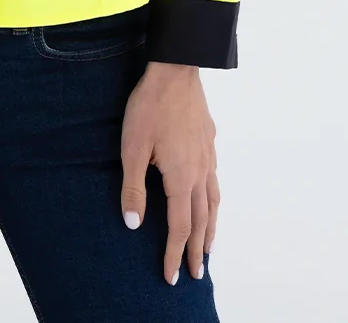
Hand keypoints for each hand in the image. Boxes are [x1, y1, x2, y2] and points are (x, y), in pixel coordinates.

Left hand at [120, 60, 218, 285]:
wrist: (175, 70)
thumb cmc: (149, 108)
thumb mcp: (132, 149)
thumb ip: (133, 189)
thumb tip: (133, 225)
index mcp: (181, 177)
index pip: (181, 227)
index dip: (175, 254)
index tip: (173, 276)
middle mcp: (200, 171)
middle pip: (202, 219)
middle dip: (198, 249)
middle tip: (198, 274)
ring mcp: (208, 156)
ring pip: (214, 201)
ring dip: (211, 227)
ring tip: (209, 246)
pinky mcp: (209, 141)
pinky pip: (215, 179)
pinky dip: (214, 199)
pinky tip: (209, 196)